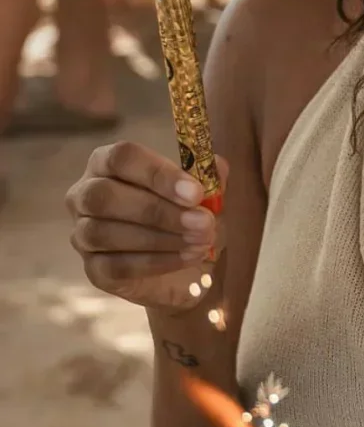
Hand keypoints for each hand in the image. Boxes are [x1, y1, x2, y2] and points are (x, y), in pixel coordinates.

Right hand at [67, 141, 228, 311]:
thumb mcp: (202, 192)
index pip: (122, 157)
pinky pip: (116, 266)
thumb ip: (208, 176)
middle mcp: (85, 193)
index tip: (195, 192)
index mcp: (109, 162)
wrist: (181, 267)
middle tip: (202, 222)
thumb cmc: (184, 214)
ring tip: (200, 242)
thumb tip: (217, 166)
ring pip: (106, 233)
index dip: (157, 173)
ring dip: (160, 238)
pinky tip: (186, 258)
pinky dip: (155, 262)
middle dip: (158, 210)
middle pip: (106, 196)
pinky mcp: (92, 269)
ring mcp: (83, 233)